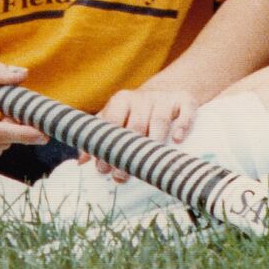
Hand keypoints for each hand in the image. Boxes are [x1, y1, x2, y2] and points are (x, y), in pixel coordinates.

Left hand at [84, 86, 201, 181]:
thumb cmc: (134, 113)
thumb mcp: (115, 119)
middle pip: (136, 126)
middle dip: (127, 154)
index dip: (107, 147)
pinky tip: (177, 140)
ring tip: (147, 166)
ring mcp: (164, 98)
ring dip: (153, 144)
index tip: (102, 169)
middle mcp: (143, 97)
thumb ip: (99, 138)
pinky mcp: (185, 99)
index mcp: (121, 100)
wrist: (164, 91)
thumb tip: (81, 162)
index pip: (112, 123)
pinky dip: (182, 124)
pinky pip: (186, 110)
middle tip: (121, 177)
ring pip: (160, 120)